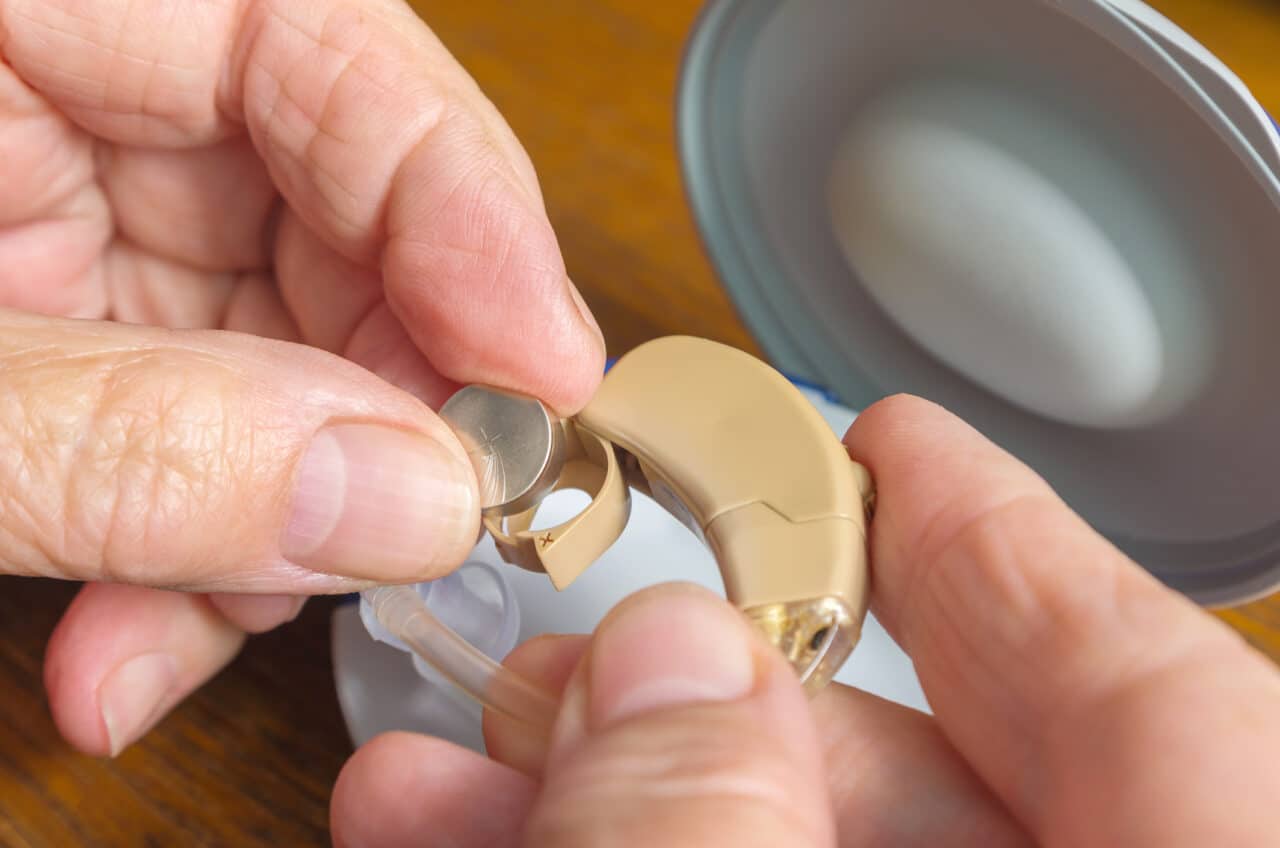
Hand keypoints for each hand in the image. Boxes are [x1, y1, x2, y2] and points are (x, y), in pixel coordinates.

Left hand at [0, 0, 602, 756]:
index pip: (326, 45)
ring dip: (272, 515)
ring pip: (278, 348)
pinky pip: (190, 417)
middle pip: (336, 215)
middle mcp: (73, 95)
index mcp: (36, 4)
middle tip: (421, 527)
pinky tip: (139, 636)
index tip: (542, 372)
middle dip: (384, 401)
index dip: (466, 204)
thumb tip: (408, 499)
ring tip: (215, 624)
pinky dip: (182, 543)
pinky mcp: (61, 316)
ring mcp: (68, 209)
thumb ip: (143, 440)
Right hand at [332, 396, 1279, 846]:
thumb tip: (668, 671)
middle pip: (940, 792)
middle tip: (589, 641)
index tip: (897, 451)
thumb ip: (735, 840)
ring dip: (616, 807)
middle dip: (730, 700)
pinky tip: (464, 847)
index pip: (1157, 699)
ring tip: (450, 765)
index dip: (1013, 554)